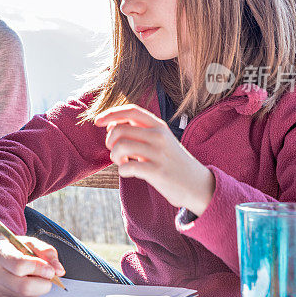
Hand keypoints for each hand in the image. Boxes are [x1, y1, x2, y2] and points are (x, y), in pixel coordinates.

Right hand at [0, 231, 64, 296]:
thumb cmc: (14, 248)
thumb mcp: (30, 243)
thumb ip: (47, 252)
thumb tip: (59, 271)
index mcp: (0, 253)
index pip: (20, 265)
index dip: (39, 269)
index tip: (51, 270)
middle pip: (23, 286)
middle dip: (43, 283)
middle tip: (49, 275)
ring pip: (26, 295)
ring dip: (39, 287)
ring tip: (35, 276)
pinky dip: (32, 292)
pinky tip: (26, 282)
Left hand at [94, 104, 214, 215]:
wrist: (197, 185)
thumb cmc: (172, 162)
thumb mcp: (160, 140)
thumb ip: (140, 131)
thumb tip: (112, 126)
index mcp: (159, 126)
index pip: (131, 111)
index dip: (111, 114)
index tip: (97, 121)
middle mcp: (159, 136)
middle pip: (119, 129)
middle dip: (109, 141)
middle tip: (115, 152)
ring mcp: (159, 153)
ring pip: (120, 147)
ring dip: (114, 157)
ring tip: (122, 162)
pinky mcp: (157, 172)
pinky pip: (127, 167)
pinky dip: (122, 170)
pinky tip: (129, 172)